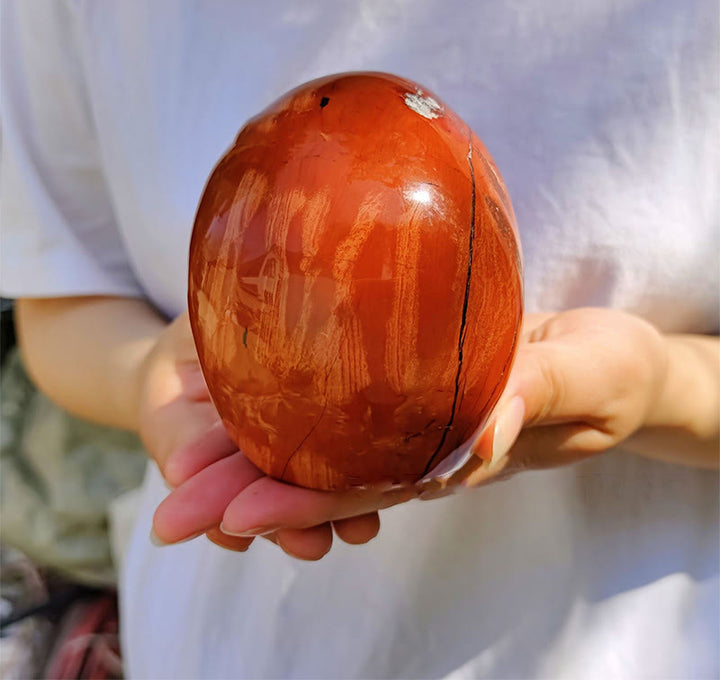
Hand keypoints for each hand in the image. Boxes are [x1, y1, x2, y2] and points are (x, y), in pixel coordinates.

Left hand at [152, 308, 671, 556]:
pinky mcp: (416, 390)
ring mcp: (413, 422)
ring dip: (253, 458)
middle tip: (170, 511)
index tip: (230, 515)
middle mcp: (422, 448)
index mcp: (456, 454)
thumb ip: (531, 398)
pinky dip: (291, 410)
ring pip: (324, 448)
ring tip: (181, 468)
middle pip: (325, 478)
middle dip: (247, 495)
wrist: (614, 363)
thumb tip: (476, 429)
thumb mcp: (585, 376)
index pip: (367, 487)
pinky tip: (247, 403)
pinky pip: (345, 409)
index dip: (299, 504)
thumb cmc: (611, 373)